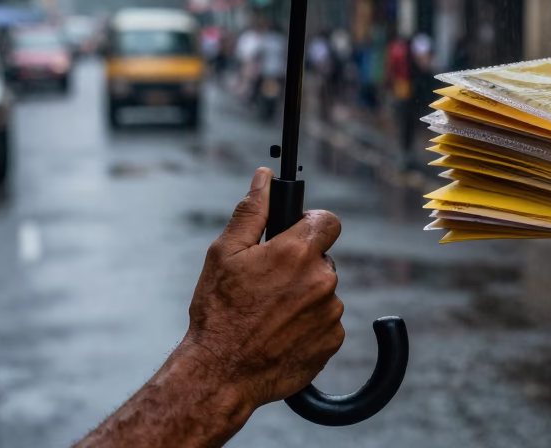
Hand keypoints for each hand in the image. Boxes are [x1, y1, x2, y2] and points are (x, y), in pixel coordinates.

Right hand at [181, 167, 344, 410]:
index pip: (327, 221)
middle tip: (267, 284)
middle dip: (300, 266)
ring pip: (323, 292)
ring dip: (303, 297)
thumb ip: (251, 211)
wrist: (220, 373)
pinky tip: (279, 333)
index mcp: (297, 252)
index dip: (311, 225)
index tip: (295, 235)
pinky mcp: (332, 341)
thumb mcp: (224, 254)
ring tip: (268, 314)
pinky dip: (308, 325)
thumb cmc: (218, 312)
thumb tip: (264, 177)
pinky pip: (325, 322)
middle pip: (322, 260)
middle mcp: (321, 280)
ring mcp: (330, 312)